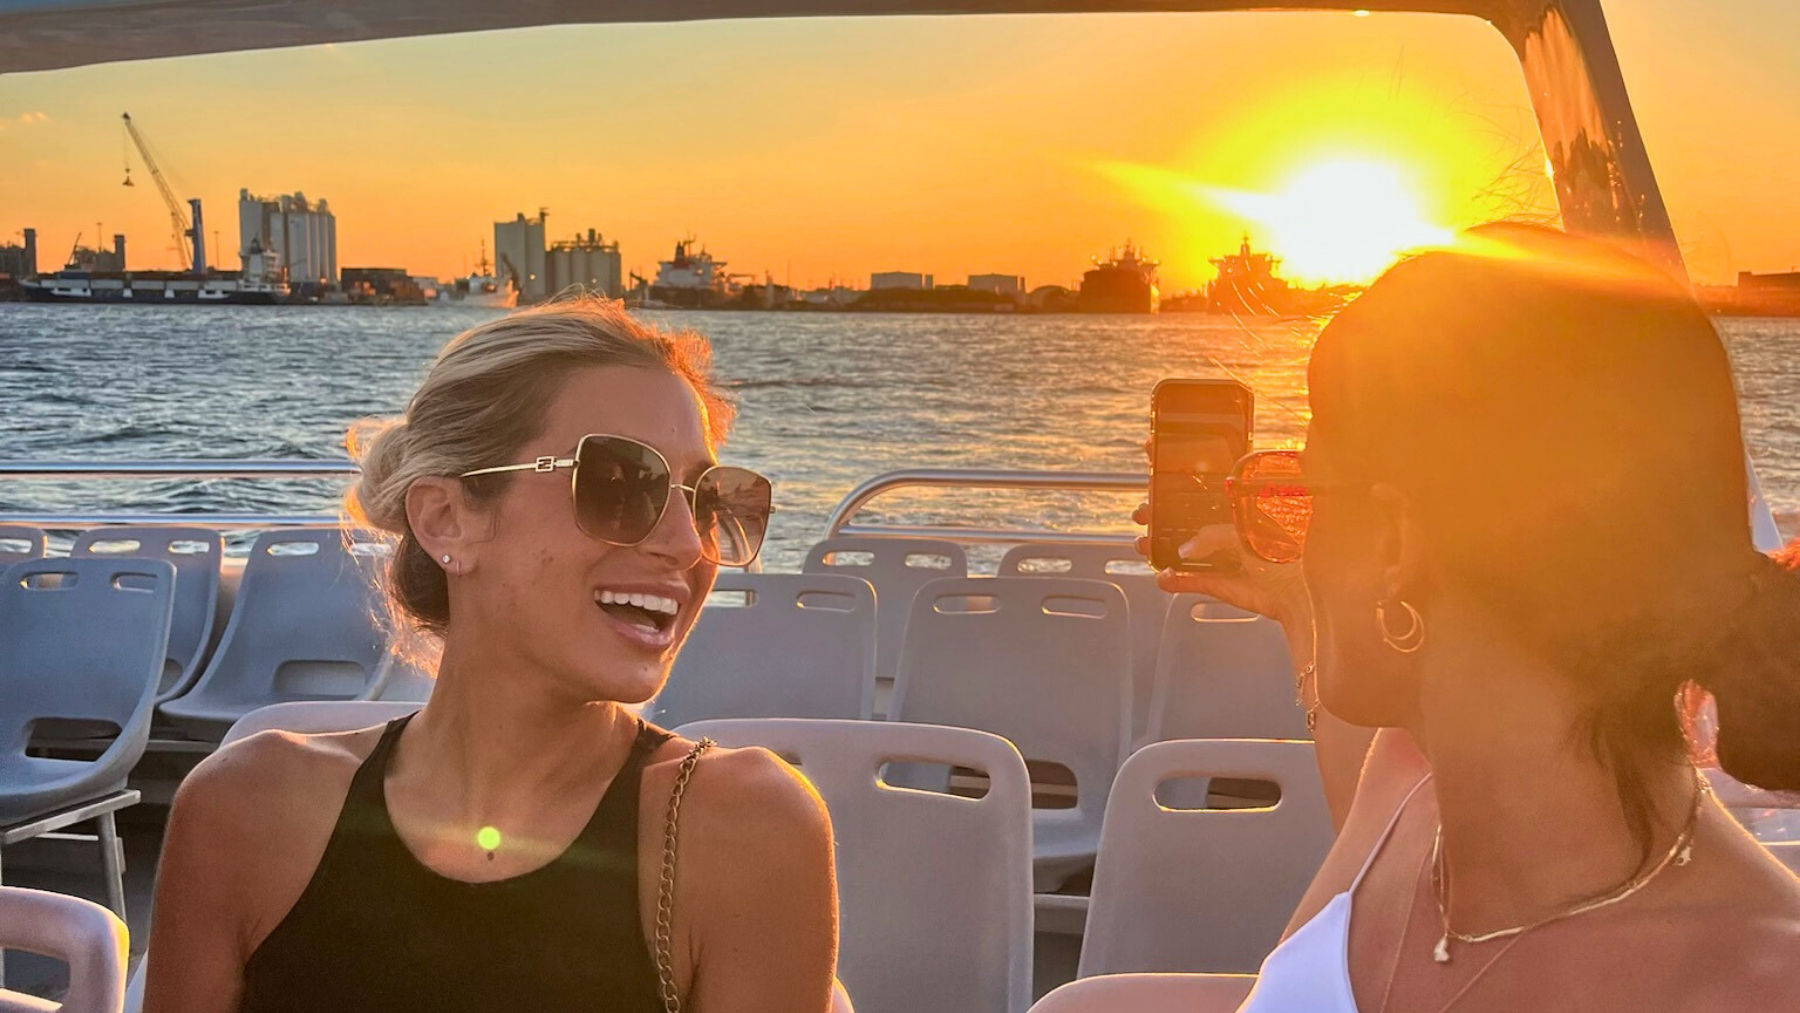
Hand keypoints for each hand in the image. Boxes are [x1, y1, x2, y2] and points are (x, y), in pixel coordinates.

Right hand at [1132, 433, 1310, 626]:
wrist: (1309, 596)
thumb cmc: (1297, 555)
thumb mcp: (1251, 531)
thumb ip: (1215, 535)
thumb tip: (1186, 547)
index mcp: (1245, 505)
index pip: (1208, 481)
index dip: (1181, 469)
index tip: (1156, 455)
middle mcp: (1234, 528)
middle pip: (1188, 515)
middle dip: (1160, 511)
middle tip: (1144, 508)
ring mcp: (1228, 556)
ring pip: (1185, 548)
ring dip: (1160, 545)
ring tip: (1145, 543)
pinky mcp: (1226, 585)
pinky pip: (1194, 581)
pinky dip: (1176, 580)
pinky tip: (1163, 576)